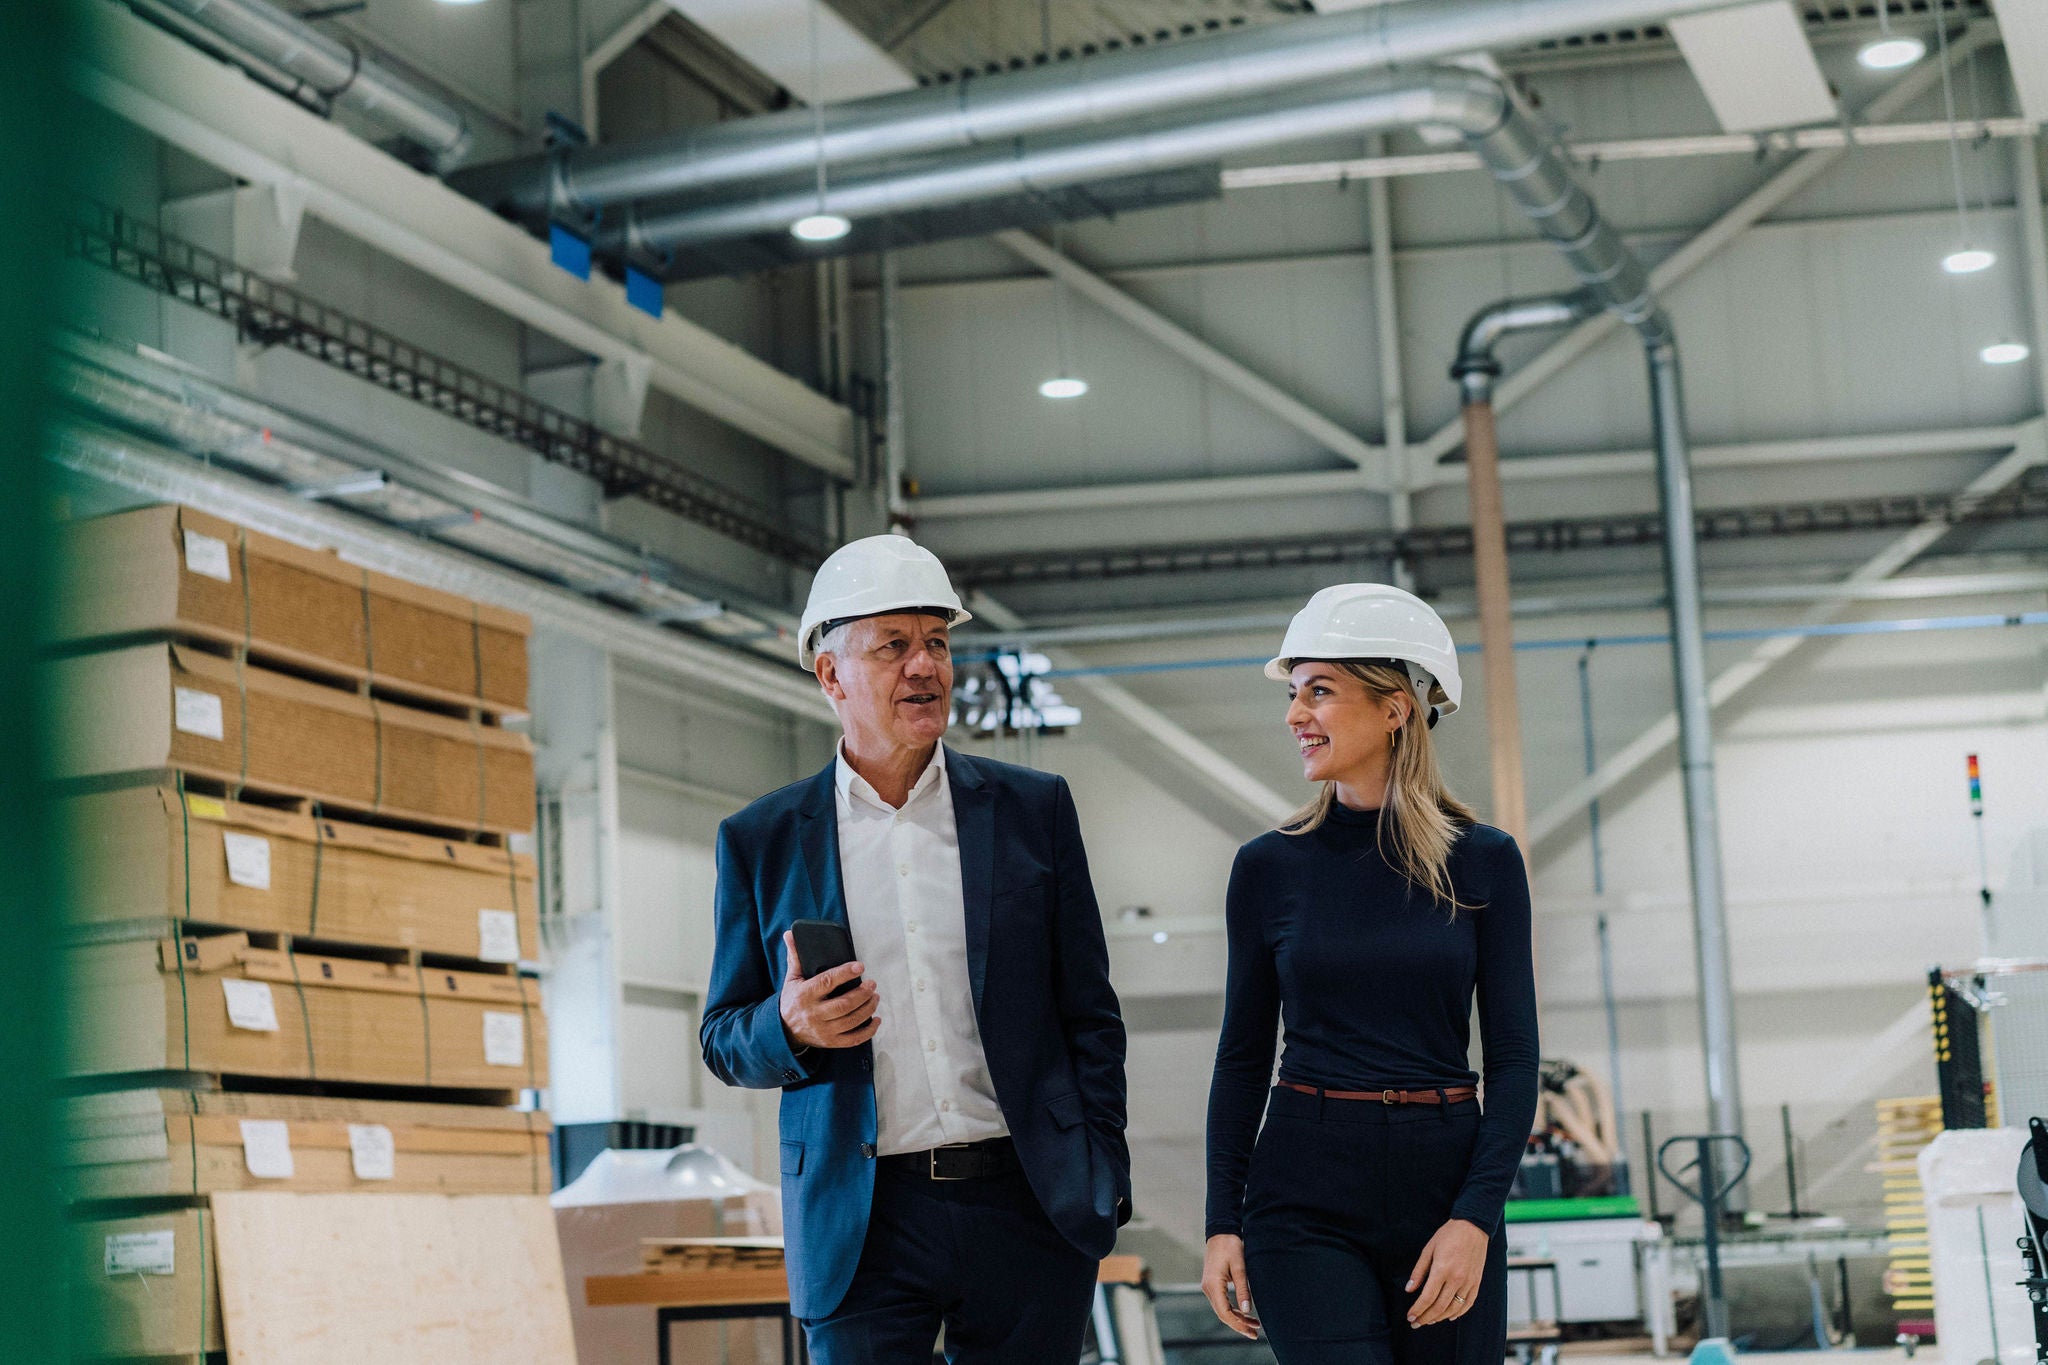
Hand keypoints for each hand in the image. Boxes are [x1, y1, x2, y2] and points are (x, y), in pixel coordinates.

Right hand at [778, 930, 878, 1049]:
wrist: (784, 1030)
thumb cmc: (792, 999)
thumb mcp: (792, 978)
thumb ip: (795, 957)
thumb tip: (791, 933)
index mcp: (805, 995)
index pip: (827, 982)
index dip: (844, 974)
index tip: (860, 966)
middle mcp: (814, 1014)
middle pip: (843, 1005)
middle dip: (861, 994)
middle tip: (872, 983)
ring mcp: (823, 1030)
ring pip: (850, 1021)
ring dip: (867, 1009)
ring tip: (875, 996)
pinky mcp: (830, 1042)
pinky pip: (853, 1039)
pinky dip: (868, 1031)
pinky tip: (876, 1020)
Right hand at [1200, 1234, 1258, 1339]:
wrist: (1221, 1232)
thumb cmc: (1230, 1246)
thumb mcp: (1240, 1267)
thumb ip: (1243, 1289)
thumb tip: (1248, 1311)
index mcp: (1213, 1285)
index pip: (1224, 1312)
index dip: (1238, 1324)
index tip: (1251, 1331)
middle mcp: (1208, 1288)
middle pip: (1223, 1314)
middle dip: (1239, 1325)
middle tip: (1255, 1334)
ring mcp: (1209, 1287)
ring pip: (1222, 1309)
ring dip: (1237, 1318)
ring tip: (1254, 1325)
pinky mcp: (1213, 1284)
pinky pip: (1222, 1302)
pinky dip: (1233, 1310)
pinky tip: (1245, 1313)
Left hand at [1405, 1218, 1488, 1327]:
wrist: (1473, 1227)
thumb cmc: (1448, 1236)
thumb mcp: (1428, 1249)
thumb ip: (1419, 1271)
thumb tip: (1409, 1289)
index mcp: (1442, 1269)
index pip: (1427, 1297)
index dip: (1417, 1309)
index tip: (1410, 1316)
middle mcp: (1456, 1279)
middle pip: (1439, 1307)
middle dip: (1425, 1317)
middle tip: (1415, 1323)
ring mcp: (1469, 1282)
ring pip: (1453, 1309)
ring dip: (1440, 1318)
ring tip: (1428, 1320)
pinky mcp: (1477, 1283)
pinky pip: (1468, 1304)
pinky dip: (1458, 1313)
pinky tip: (1449, 1316)